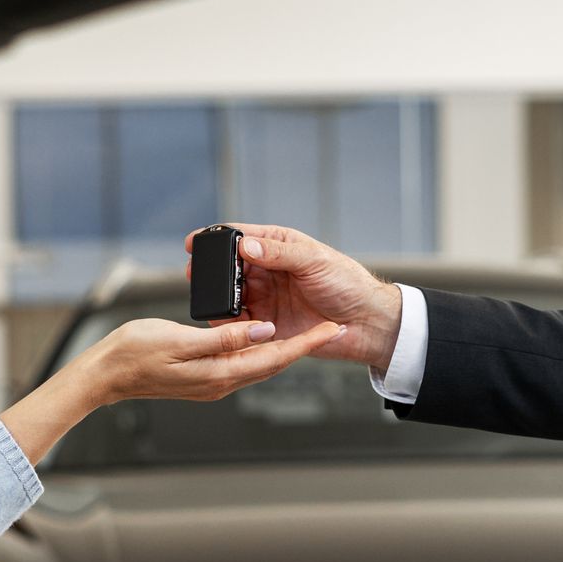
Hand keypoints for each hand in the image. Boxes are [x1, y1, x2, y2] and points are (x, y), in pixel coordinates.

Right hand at [0, 316, 342, 463]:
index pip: (274, 358)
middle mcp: (220, 381)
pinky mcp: (201, 374)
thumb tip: (262, 331)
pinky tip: (261, 332)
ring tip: (306, 328)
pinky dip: (256, 345)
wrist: (102, 375)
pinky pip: (239, 359)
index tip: (330, 328)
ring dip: (282, 346)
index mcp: (219, 373)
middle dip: (302, 345)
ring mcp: (211, 380)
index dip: (305, 343)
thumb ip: (224, 337)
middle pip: (272, 362)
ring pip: (257, 361)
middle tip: (329, 326)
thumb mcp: (180, 340)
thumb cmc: (133, 354)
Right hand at [184, 224, 402, 372]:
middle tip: (196, 275)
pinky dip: (230, 324)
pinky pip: (241, 324)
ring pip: (231, 296)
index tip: (195, 241)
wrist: (367, 323)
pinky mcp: (269, 324)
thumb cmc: (348, 284)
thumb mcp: (315, 261)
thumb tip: (246, 247)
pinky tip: (226, 323)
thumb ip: (279, 254)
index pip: (241, 237)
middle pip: (230, 268)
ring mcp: (267, 298)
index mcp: (279, 246)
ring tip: (210, 300)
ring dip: (220, 298)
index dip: (216, 238)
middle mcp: (269, 271)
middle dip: (211, 271)